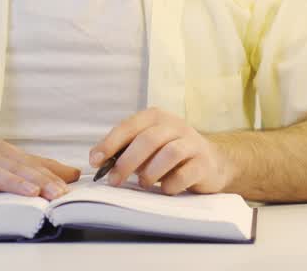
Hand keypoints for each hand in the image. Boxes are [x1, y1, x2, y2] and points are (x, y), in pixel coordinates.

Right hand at [0, 131, 80, 200]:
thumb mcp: (1, 157)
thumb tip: (71, 174)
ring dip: (12, 183)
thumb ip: (34, 166)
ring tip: (30, 192)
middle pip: (17, 169)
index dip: (52, 175)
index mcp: (2, 153)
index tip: (72, 186)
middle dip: (39, 181)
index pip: (31, 164)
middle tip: (59, 192)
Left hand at [89, 108, 232, 195]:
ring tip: (143, 183)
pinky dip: (171, 184)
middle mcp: (175, 125)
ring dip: (150, 172)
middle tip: (114, 180)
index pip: (129, 126)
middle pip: (147, 140)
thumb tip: (100, 163)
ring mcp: (192, 143)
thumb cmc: (169, 155)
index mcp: (155, 117)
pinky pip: (186, 173)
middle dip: (127, 161)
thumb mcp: (147, 147)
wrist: (212, 162)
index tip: (95, 161)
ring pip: (169, 153)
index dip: (110, 143)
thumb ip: (126, 150)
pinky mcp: (204, 163)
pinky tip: (165, 189)